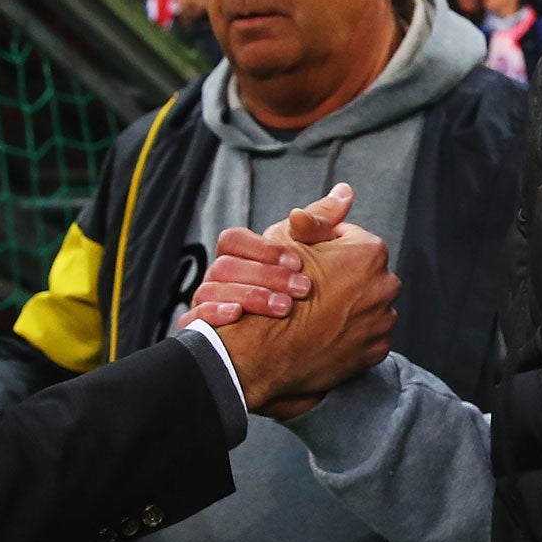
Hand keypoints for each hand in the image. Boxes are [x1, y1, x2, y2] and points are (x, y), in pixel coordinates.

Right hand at [179, 183, 352, 327]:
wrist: (269, 349)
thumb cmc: (287, 287)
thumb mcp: (303, 250)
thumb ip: (320, 222)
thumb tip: (345, 191)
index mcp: (234, 256)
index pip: (233, 240)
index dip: (264, 249)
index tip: (298, 261)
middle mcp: (215, 278)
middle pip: (225, 266)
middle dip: (267, 276)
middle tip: (303, 289)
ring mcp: (204, 304)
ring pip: (210, 290)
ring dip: (251, 297)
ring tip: (285, 309)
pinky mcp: (199, 333)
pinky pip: (195, 318)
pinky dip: (216, 313)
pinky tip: (238, 316)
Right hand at [214, 225, 399, 413]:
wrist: (267, 349)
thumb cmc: (274, 288)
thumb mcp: (289, 241)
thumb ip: (320, 216)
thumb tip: (344, 191)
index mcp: (370, 252)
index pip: (350, 240)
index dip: (323, 250)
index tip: (305, 264)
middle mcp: (387, 286)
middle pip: (362, 274)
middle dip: (341, 278)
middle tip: (309, 290)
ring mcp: (384, 322)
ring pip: (366, 305)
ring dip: (347, 307)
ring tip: (315, 314)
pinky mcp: (377, 351)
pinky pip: (366, 336)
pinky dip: (349, 334)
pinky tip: (325, 334)